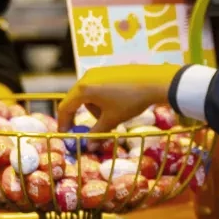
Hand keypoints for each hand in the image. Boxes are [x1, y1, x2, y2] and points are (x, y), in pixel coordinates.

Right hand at [57, 64, 179, 132]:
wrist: (154, 82)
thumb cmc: (129, 101)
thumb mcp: (112, 120)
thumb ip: (97, 133)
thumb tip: (89, 147)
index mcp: (84, 89)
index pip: (65, 107)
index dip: (64, 123)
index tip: (66, 135)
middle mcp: (87, 77)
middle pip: (76, 100)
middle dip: (81, 116)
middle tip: (92, 130)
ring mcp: (97, 72)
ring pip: (87, 94)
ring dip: (94, 108)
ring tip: (111, 116)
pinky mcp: (108, 70)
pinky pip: (97, 87)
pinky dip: (101, 99)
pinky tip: (116, 104)